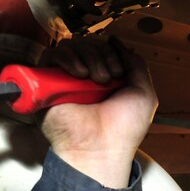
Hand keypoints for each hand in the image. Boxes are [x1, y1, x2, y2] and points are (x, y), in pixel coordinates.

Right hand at [39, 37, 157, 187]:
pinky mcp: (45, 84)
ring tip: (92, 79)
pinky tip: (77, 74)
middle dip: (101, 55)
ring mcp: (64, 80)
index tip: (119, 73)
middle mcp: (84, 77)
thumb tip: (117, 42)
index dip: (112, 53)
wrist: (102, 148)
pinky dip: (65, 57)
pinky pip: (50, 55)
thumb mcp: (144, 93)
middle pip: (87, 43)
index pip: (103, 47)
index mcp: (106, 78)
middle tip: (106, 79)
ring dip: (86, 56)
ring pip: (70, 46)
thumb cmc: (124, 128)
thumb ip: (136, 65)